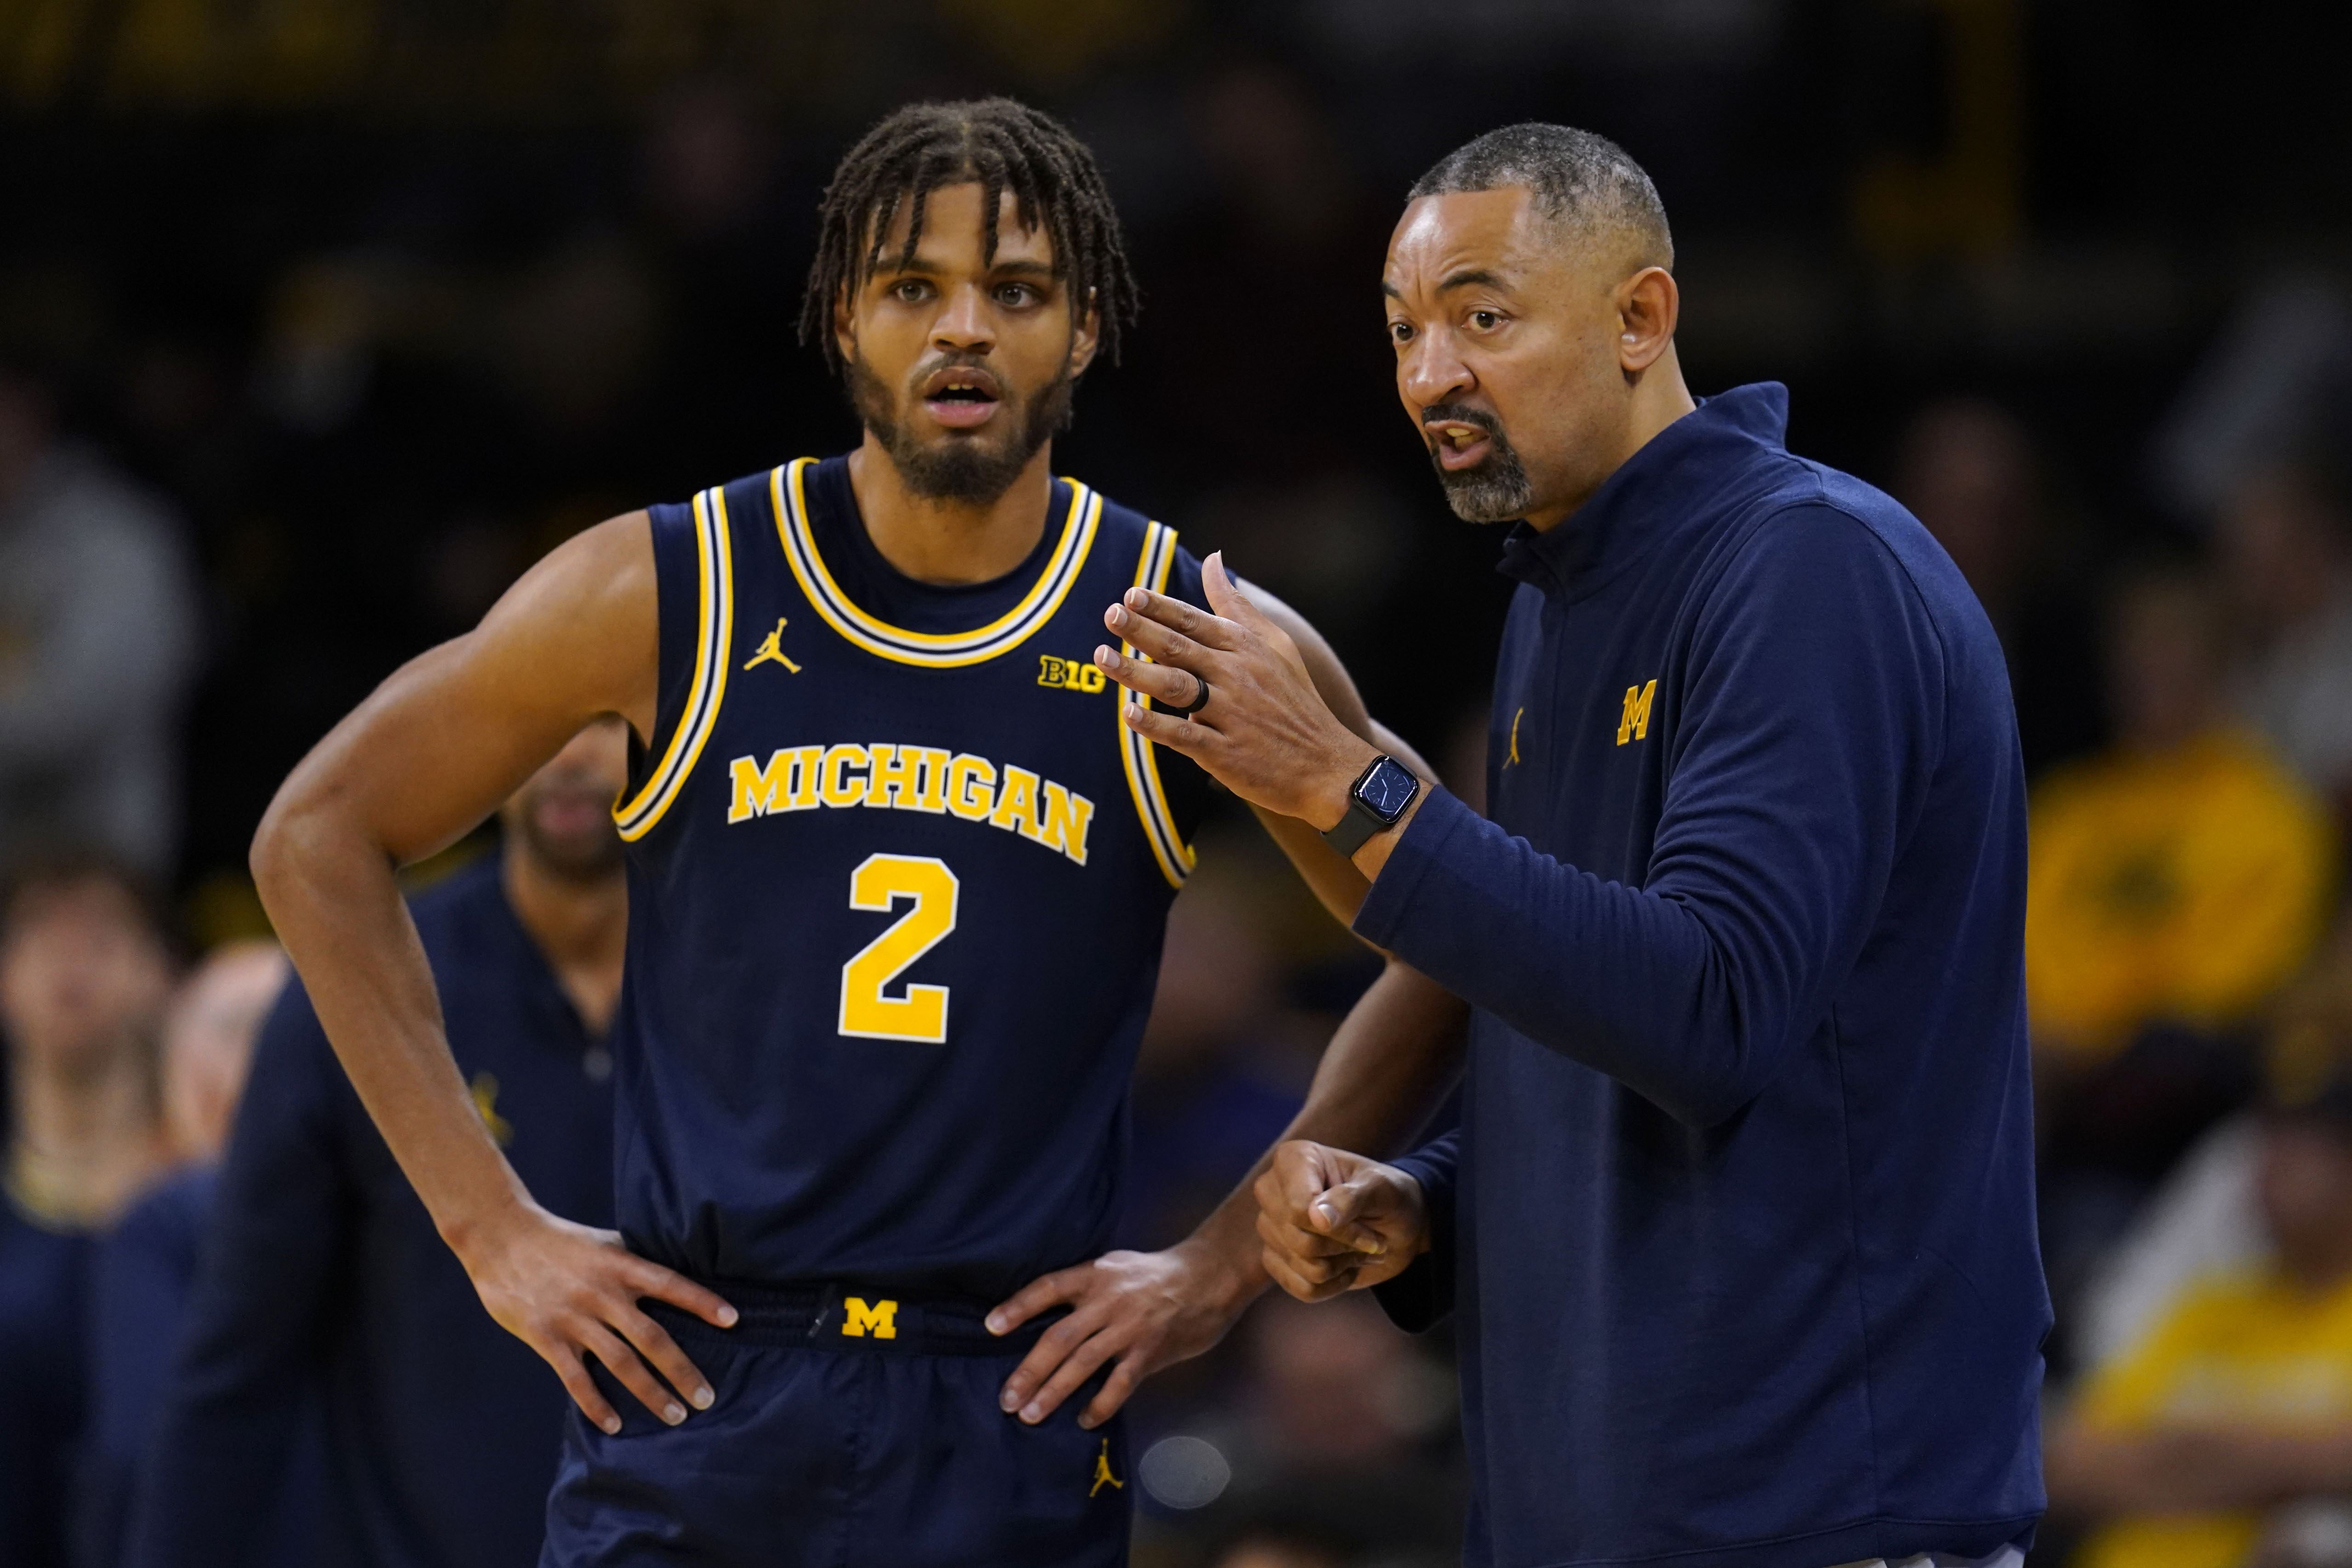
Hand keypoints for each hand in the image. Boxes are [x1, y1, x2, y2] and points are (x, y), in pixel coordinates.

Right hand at [456, 1202, 737, 1433]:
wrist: (501, 1237)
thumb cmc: (559, 1240)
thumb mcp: (604, 1241)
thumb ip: (635, 1259)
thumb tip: (680, 1267)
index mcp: (620, 1265)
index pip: (671, 1284)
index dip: (702, 1301)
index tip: (733, 1320)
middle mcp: (602, 1293)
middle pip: (651, 1336)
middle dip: (682, 1370)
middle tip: (707, 1398)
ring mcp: (574, 1317)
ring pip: (620, 1362)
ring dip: (650, 1393)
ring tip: (675, 1416)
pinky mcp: (546, 1337)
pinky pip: (575, 1378)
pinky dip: (596, 1403)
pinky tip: (614, 1425)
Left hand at [985, 1241, 1259, 1428]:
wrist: (1208, 1277)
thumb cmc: (1153, 1274)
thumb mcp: (1115, 1267)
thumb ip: (1084, 1287)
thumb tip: (1045, 1315)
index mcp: (1095, 1275)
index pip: (1048, 1288)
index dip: (1018, 1306)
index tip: (991, 1326)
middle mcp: (1108, 1301)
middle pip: (1059, 1337)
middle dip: (1029, 1370)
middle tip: (1006, 1399)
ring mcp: (1129, 1328)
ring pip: (1084, 1363)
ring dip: (1054, 1392)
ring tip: (1030, 1415)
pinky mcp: (1150, 1351)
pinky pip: (1120, 1383)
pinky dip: (1101, 1404)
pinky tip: (1084, 1420)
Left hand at [1096, 552, 1374, 828]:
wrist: (1328, 765)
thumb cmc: (1295, 701)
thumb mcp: (1275, 644)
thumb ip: (1236, 604)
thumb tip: (1212, 559)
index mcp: (1245, 648)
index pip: (1195, 621)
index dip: (1160, 607)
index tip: (1130, 595)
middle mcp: (1237, 675)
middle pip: (1180, 647)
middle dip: (1142, 629)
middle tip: (1110, 614)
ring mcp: (1231, 713)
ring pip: (1176, 686)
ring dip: (1136, 671)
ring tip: (1102, 657)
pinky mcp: (1225, 751)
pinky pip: (1184, 734)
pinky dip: (1156, 724)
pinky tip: (1129, 714)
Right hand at [1253, 1140, 1428, 1301]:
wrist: (1396, 1225)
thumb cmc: (1388, 1197)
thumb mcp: (1381, 1189)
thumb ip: (1350, 1198)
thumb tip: (1316, 1218)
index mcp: (1293, 1159)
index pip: (1298, 1208)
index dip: (1339, 1231)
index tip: (1372, 1234)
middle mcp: (1272, 1190)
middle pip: (1298, 1239)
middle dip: (1344, 1248)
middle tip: (1371, 1240)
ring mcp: (1270, 1225)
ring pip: (1302, 1265)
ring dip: (1342, 1266)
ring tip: (1359, 1249)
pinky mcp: (1275, 1257)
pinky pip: (1301, 1288)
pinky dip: (1333, 1285)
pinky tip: (1346, 1267)